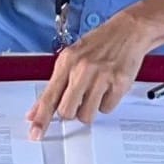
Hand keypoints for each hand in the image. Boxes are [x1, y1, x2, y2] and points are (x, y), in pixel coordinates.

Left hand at [26, 12, 154, 140]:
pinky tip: (109, 87)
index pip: (49, 96)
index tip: (35, 133)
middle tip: (78, 100)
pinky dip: (106, 103)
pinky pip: (106, 109)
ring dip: (89, 109)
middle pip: (67, 111)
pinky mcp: (119, 83)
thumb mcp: (71, 58)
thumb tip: (35, 111)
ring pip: (87, 115)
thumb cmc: (99, 44)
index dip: (41, 118)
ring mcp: (102, 76)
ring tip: (95, 91)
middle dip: (71, 112)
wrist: (128, 30)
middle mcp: (83, 69)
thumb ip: (54, 86)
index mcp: (67, 61)